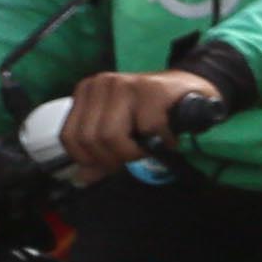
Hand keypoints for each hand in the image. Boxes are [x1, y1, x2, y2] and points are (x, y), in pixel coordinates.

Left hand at [58, 68, 220, 177]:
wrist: (192, 89)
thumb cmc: (153, 112)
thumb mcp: (120, 130)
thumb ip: (100, 153)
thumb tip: (82, 178)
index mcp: (87, 92)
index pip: (70, 137)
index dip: (90, 159)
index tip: (113, 162)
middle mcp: (102, 83)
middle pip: (91, 139)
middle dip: (115, 157)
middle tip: (137, 155)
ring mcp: (126, 83)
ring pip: (112, 136)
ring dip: (136, 151)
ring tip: (151, 147)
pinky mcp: (152, 89)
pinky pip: (147, 128)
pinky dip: (161, 141)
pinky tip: (169, 138)